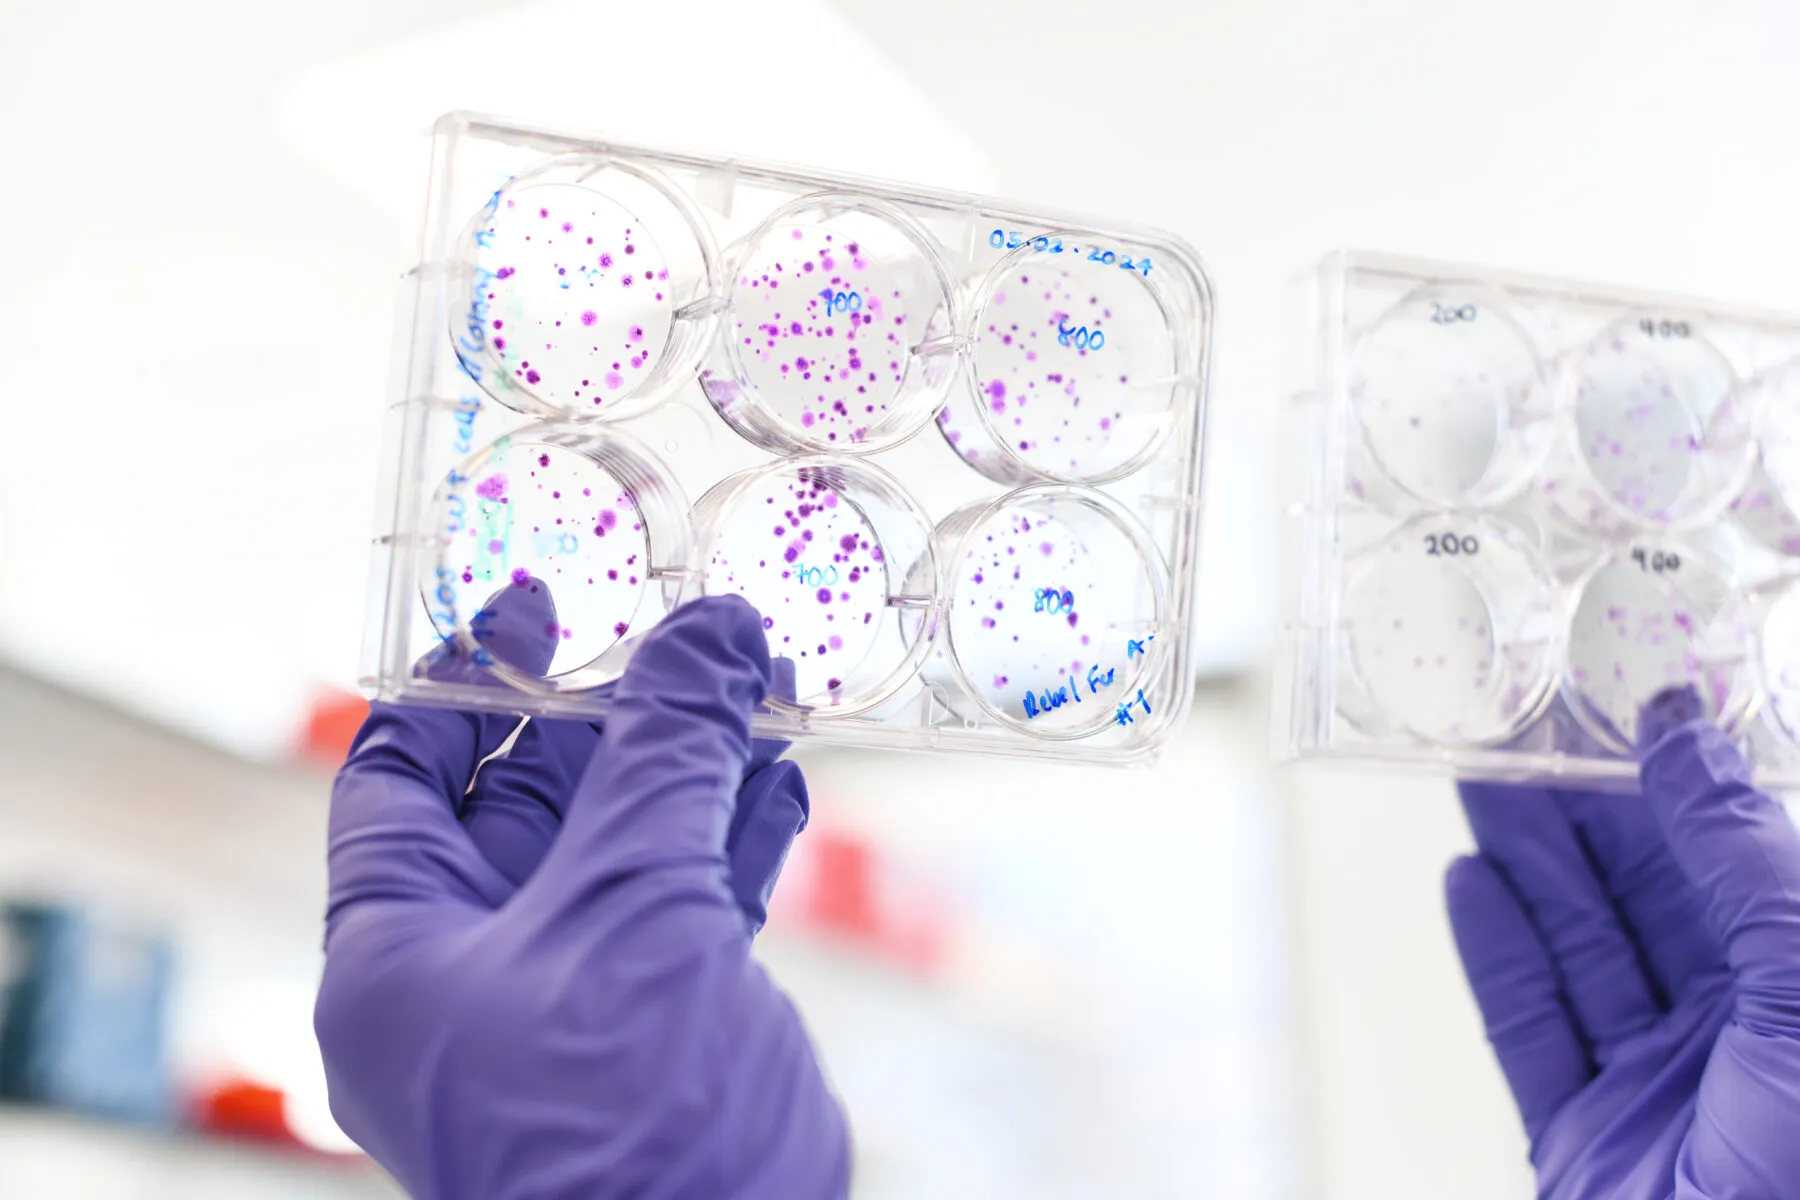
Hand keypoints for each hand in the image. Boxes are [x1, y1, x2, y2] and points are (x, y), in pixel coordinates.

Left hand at [315, 580, 849, 1199]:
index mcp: (400, 951)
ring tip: (757, 682)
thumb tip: (708, 629)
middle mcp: (475, 971)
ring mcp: (574, 999)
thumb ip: (667, 754)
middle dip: (613, 714)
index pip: (399, 777)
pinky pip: (688, 904)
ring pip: (625, 847)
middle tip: (686, 637)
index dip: (462, 680)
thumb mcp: (633, 902)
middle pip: (529, 800)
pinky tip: (780, 779)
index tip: (532, 604)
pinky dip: (734, 838)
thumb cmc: (619, 1117)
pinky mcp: (661, 1024)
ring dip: (691, 766)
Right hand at [1447, 686, 1799, 1196]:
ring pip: (1588, 952)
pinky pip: (1535, 1034)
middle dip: (1589, 806)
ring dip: (1530, 861)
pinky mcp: (1589, 1148)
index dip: (1684, 774)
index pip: (1746, 861)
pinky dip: (1497, 956)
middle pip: (1658, 897)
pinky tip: (1468, 885)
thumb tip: (1684, 727)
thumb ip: (1742, 856)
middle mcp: (1753, 1046)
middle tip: (1525, 723)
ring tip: (1477, 775)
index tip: (1622, 696)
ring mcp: (1668, 1099)